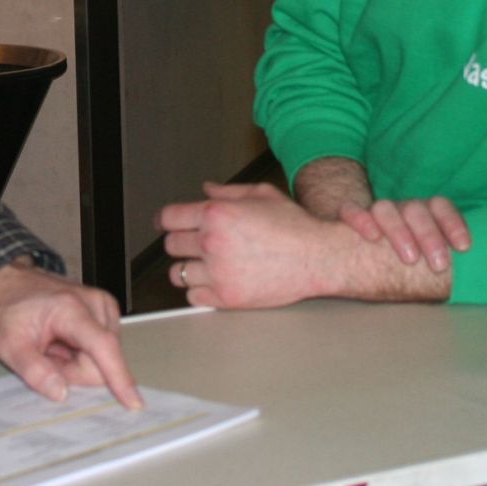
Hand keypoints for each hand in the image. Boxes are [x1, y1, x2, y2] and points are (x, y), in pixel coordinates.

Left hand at [0, 260, 142, 409]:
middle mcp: (94, 303)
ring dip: (77, 362)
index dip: (119, 377)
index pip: (103, 346)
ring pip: (103, 358)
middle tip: (47, 356)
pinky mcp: (104, 311)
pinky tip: (62, 341)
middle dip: (74, 371)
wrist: (6, 283)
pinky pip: (101, 350)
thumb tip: (61, 394)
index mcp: (71, 308)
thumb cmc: (7, 309)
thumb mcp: (8, 345)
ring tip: (52, 346)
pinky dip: (81, 353)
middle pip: (102, 361)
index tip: (134, 402)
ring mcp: (102, 305)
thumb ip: (34, 371)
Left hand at [158, 182, 339, 308]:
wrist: (319, 257)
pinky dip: (200, 291)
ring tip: (206, 265)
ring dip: (188, 269)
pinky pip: (193, 297)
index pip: (168, 218)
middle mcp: (213, 241)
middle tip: (197, 244)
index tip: (168, 225)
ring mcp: (218, 272)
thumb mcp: (261, 194)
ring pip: (178, 273)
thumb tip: (205, 189)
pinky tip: (215, 282)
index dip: (167, 220)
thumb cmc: (294, 226)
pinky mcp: (227, 297)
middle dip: (182, 243)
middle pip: (171, 245)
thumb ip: (227, 191)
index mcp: (217, 213)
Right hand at [336, 197, 471, 274]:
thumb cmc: (400, 264)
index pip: (440, 206)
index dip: (453, 223)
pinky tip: (372, 237)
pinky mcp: (348, 218)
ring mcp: (374, 213)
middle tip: (440, 265)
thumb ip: (441, 263)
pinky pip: (351, 210)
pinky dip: (361, 219)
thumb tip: (471, 281)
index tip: (464, 247)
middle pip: (416, 209)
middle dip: (430, 235)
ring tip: (410, 259)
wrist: (351, 257)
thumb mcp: (425, 261)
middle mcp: (400, 210)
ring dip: (400, 231)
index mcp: (422, 214)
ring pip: (385, 208)